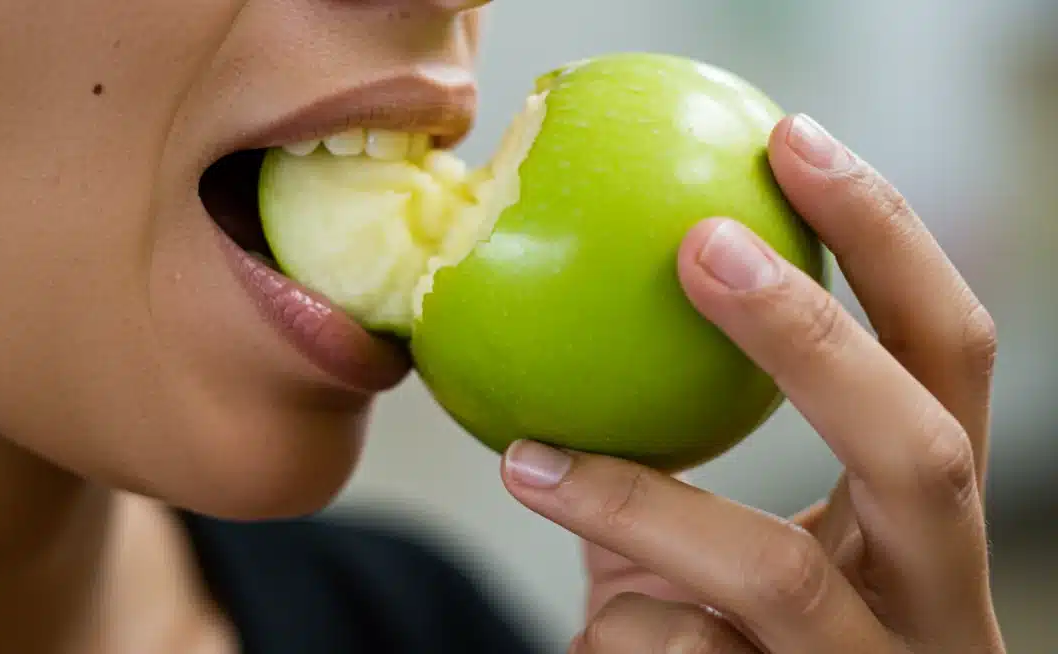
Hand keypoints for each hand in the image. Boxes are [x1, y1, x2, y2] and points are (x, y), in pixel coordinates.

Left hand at [501, 114, 1003, 652]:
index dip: (889, 242)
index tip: (790, 139)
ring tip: (529, 465)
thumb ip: (668, 451)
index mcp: (928, 521)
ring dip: (637, 507)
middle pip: (920, 449)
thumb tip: (565, 310)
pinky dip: (617, 631)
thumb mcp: (711, 548)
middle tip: (699, 243)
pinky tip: (591, 639)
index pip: (947, 355)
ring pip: (776, 571)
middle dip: (813, 336)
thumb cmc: (718, 638)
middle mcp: (940, 598)